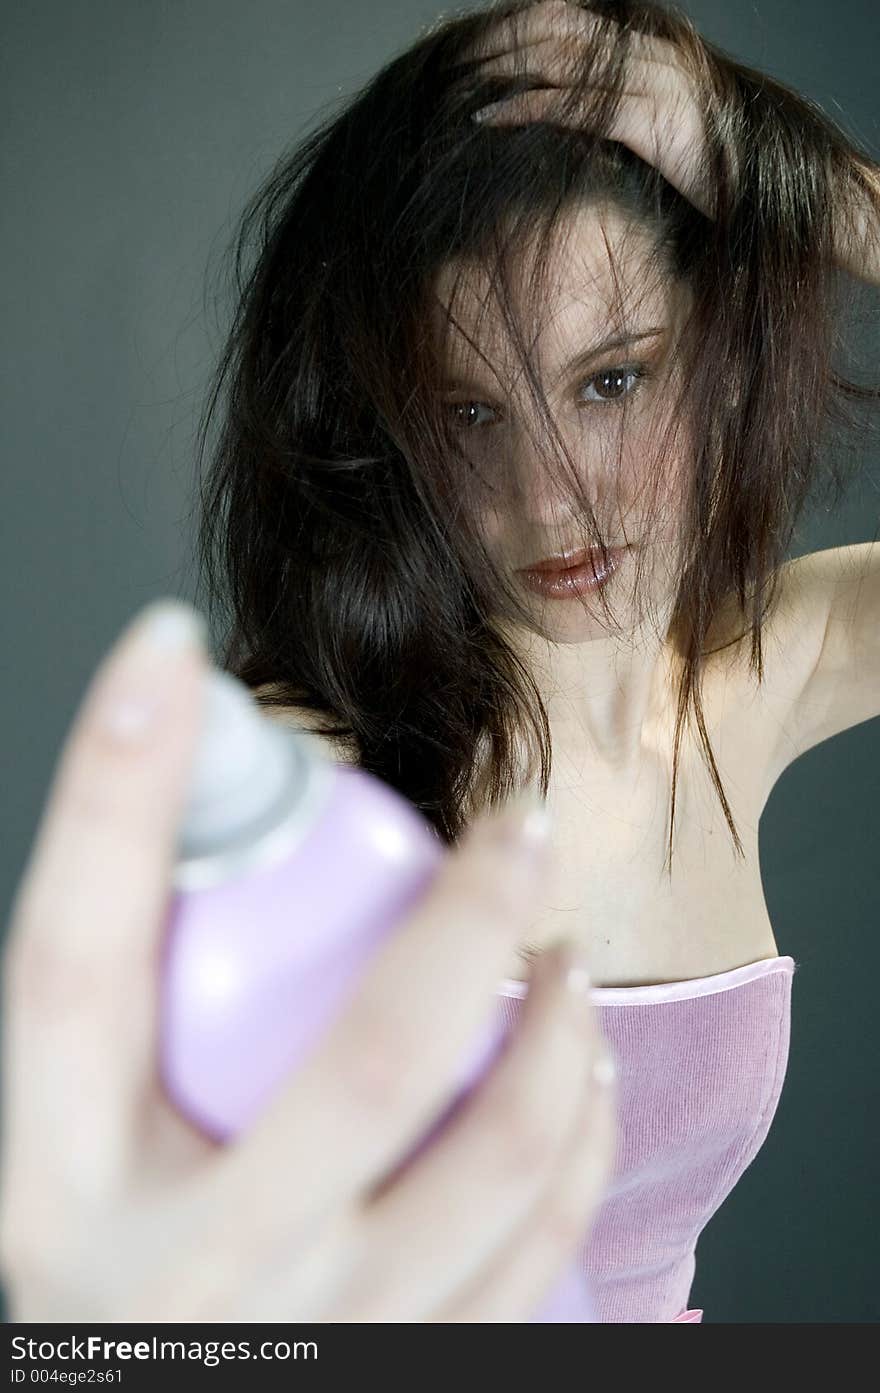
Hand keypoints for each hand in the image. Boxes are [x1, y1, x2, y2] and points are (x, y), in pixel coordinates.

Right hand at [0, 599, 614, 1321]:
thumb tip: (199, 806)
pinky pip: (537, 1247)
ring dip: (557, 1030)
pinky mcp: (407, 1375)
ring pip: (489, 1164)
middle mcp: (189, 1274)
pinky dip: (579, 1135)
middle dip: (465, 921)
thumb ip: (135, 1006)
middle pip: (364, 1069)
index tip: (162, 650)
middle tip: (515, 830)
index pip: (74, 957)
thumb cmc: (116, 1244)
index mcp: (62, 1178)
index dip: (111, 789)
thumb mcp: (78, 1137)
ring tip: (559, 955)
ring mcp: (318, 1338)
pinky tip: (580, 1072)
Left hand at [468, 0, 713, 218]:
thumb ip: (619, 116)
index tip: (480, 48)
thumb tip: (574, 122)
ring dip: (504, 69)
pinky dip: (527, 107)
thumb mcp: (657, 134)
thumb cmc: (708, 174)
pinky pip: (574, 104)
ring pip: (559, 57)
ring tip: (463, 87)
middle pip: (557, 26)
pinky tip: (493, 118)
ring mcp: (650, 81)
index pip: (571, 17)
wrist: (756, 193)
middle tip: (456, 63)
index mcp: (648, 49)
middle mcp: (648, 53)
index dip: (521, 26)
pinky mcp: (648, 117)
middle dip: (502, 40)